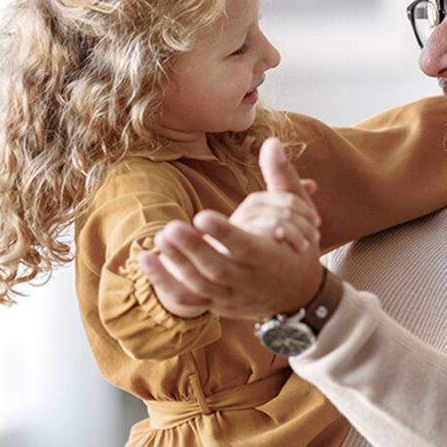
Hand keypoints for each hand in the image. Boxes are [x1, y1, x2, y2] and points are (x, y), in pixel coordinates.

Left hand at [140, 139, 325, 319]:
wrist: (298, 294)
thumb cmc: (298, 247)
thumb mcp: (300, 214)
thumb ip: (282, 178)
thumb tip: (272, 142)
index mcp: (272, 258)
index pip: (246, 248)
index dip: (225, 234)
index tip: (201, 215)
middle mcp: (251, 282)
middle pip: (218, 270)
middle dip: (193, 250)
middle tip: (170, 227)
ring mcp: (232, 297)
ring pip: (201, 287)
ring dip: (177, 265)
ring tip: (158, 237)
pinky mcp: (217, 305)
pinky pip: (188, 300)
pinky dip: (164, 284)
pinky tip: (146, 259)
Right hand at [229, 182, 319, 251]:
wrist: (245, 274)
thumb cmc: (267, 245)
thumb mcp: (283, 222)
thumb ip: (294, 202)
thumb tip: (312, 184)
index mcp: (259, 201)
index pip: (288, 198)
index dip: (306, 210)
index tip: (317, 222)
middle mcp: (248, 209)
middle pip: (283, 210)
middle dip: (303, 224)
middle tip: (314, 238)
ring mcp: (240, 225)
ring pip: (274, 221)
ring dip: (294, 233)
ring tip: (304, 246)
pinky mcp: (235, 242)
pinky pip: (258, 234)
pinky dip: (274, 236)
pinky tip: (283, 244)